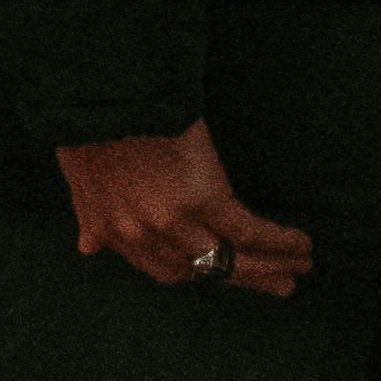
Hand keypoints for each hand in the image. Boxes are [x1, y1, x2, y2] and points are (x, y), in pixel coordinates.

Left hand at [58, 122, 312, 300]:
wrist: (102, 95)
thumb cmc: (91, 128)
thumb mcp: (80, 180)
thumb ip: (90, 216)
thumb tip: (88, 246)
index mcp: (113, 230)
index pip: (165, 269)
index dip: (199, 273)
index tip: (222, 273)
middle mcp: (142, 236)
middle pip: (204, 271)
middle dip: (246, 279)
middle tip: (280, 285)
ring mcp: (173, 222)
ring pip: (232, 258)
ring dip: (272, 265)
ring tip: (300, 267)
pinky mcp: (204, 200)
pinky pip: (250, 231)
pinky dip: (280, 240)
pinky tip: (301, 243)